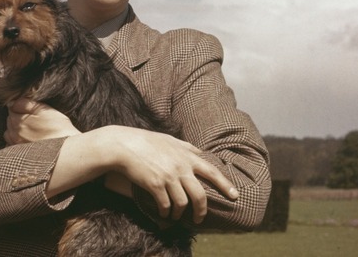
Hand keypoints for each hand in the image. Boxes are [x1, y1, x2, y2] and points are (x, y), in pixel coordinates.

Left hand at [4, 98, 80, 143]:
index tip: (30, 109)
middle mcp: (14, 134)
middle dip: (17, 117)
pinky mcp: (21, 154)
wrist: (66, 149)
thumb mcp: (43, 109)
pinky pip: (12, 144)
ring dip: (15, 129)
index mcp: (18, 121)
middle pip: (10, 121)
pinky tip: (28, 139)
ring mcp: (17, 145)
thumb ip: (25, 103)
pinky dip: (16, 140)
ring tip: (30, 129)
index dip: (21, 107)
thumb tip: (12, 102)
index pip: (12, 108)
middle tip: (32, 119)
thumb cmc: (58, 127)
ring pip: (9, 133)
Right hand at [102, 126, 238, 223]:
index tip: (235, 196)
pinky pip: (165, 205)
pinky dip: (165, 212)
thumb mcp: (169, 139)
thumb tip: (200, 152)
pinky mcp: (155, 185)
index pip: (212, 172)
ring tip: (175, 217)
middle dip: (201, 211)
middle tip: (198, 218)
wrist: (122, 145)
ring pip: (182, 203)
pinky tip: (163, 214)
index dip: (225, 185)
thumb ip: (186, 146)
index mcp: (187, 156)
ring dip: (180, 214)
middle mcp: (181, 167)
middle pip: (199, 195)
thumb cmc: (144, 141)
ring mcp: (168, 177)